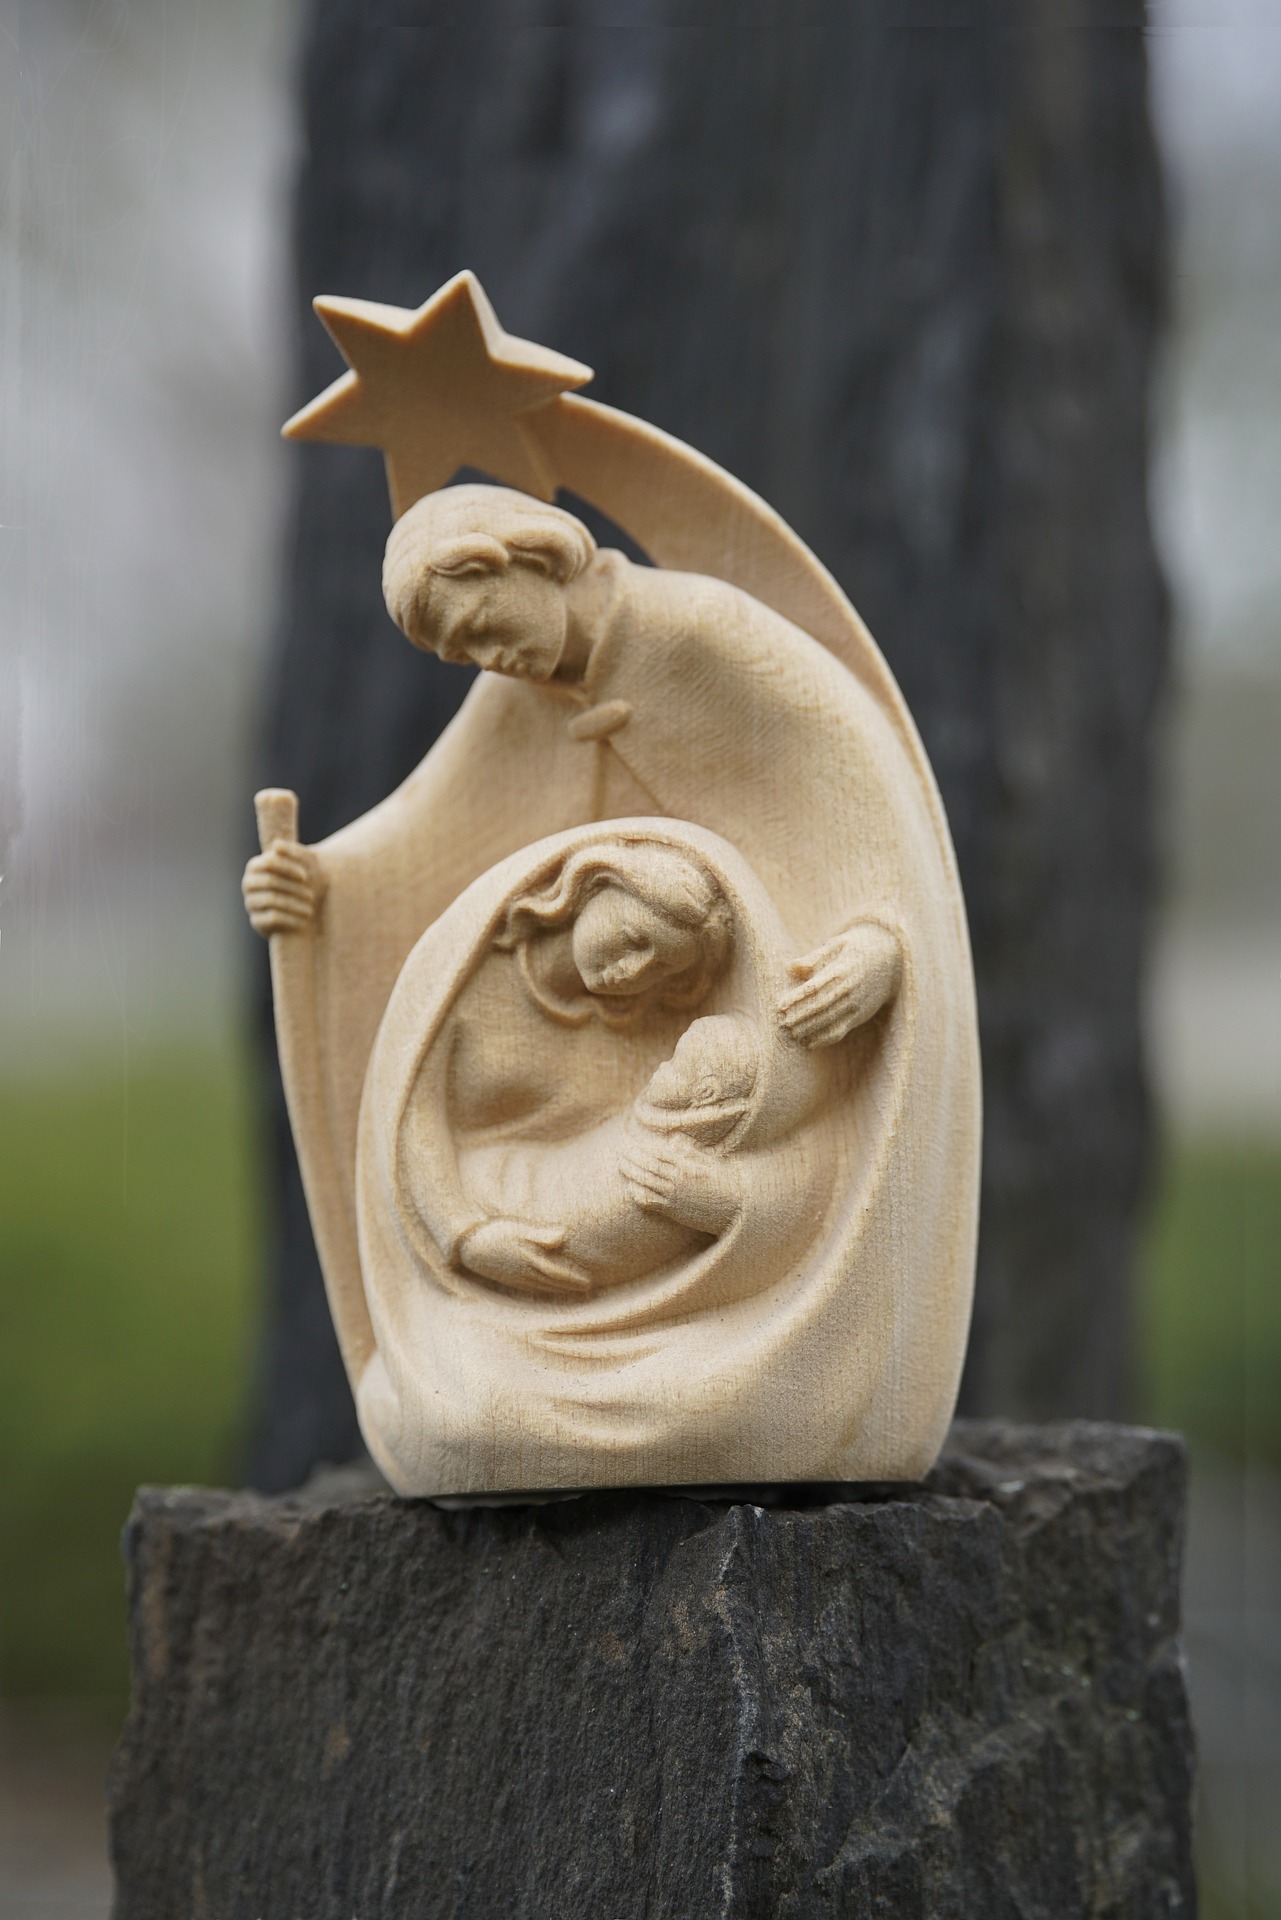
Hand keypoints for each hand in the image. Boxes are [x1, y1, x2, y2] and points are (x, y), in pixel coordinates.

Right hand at [242, 843, 325, 936]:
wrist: (308, 905)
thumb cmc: (303, 880)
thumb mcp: (304, 862)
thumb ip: (292, 851)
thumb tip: (277, 845)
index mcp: (256, 866)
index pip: (269, 862)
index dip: (288, 868)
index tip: (305, 876)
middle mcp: (249, 884)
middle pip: (270, 881)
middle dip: (293, 888)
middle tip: (312, 896)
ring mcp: (251, 903)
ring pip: (271, 900)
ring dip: (294, 904)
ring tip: (310, 909)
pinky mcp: (257, 921)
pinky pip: (272, 918)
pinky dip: (290, 918)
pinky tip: (304, 920)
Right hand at [457, 1218, 590, 1295]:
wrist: (467, 1245)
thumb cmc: (494, 1232)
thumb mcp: (517, 1228)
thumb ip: (541, 1234)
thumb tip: (563, 1235)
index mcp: (529, 1260)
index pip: (557, 1272)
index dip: (573, 1278)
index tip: (588, 1283)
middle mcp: (524, 1273)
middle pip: (551, 1283)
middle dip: (569, 1287)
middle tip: (586, 1290)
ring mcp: (515, 1278)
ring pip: (541, 1287)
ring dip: (557, 1291)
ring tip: (571, 1291)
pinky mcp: (507, 1278)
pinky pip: (529, 1288)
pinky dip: (542, 1291)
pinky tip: (545, 1290)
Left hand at [619, 1137, 739, 1235]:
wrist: (736, 1209)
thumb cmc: (725, 1183)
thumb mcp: (711, 1162)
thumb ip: (691, 1150)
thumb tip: (673, 1140)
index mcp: (687, 1165)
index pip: (659, 1153)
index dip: (644, 1147)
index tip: (633, 1142)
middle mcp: (678, 1179)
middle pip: (649, 1165)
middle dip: (633, 1157)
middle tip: (620, 1150)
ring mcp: (675, 1196)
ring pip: (647, 1181)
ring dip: (631, 1172)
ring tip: (620, 1165)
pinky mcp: (674, 1210)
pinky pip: (651, 1202)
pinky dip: (639, 1195)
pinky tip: (630, 1188)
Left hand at [777, 923, 900, 1049]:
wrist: (893, 960)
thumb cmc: (858, 948)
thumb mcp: (838, 944)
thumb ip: (814, 957)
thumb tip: (791, 968)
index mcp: (842, 970)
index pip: (815, 988)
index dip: (796, 999)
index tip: (779, 1006)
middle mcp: (850, 990)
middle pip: (820, 1008)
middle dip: (799, 1017)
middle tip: (781, 1024)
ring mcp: (856, 1006)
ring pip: (829, 1022)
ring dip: (808, 1031)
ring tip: (790, 1035)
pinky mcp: (859, 1016)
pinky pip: (840, 1031)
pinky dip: (824, 1039)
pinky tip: (808, 1044)